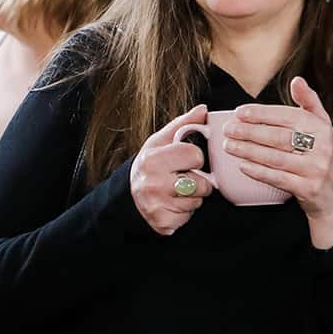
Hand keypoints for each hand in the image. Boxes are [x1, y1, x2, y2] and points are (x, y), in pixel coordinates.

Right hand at [130, 105, 212, 235]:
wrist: (129, 194)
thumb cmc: (149, 165)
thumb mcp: (161, 141)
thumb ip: (184, 124)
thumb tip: (203, 109)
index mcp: (153, 160)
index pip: (195, 156)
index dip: (194, 158)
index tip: (185, 160)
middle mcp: (153, 184)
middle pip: (202, 184)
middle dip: (198, 181)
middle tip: (182, 177)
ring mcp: (157, 206)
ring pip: (197, 202)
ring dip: (192, 197)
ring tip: (177, 191)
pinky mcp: (163, 223)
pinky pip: (188, 217)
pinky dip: (184, 212)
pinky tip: (172, 204)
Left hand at [225, 77, 332, 247]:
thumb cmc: (322, 158)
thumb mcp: (322, 128)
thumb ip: (309, 103)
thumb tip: (297, 81)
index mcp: (321, 127)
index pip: (287, 116)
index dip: (261, 114)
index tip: (239, 113)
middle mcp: (321, 146)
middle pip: (278, 136)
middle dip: (249, 132)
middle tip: (228, 130)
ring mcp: (315, 168)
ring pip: (275, 157)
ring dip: (248, 151)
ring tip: (229, 145)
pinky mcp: (308, 188)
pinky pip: (278, 178)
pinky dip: (258, 171)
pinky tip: (242, 165)